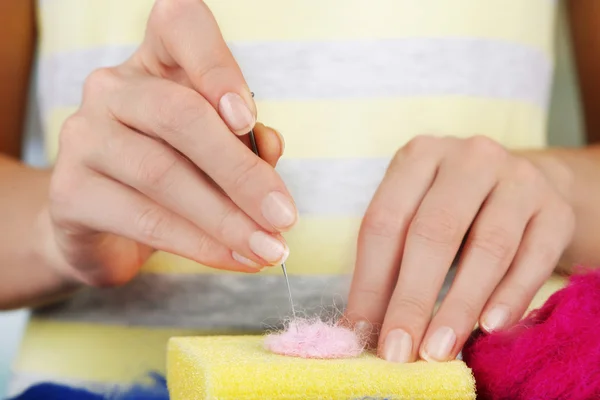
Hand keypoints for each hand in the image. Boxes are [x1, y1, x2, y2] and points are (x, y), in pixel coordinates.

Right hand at [39, 0, 295, 286]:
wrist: (104, 223)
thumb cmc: (174, 172)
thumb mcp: (216, 151)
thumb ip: (246, 144)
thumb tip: (271, 148)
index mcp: (156, 62)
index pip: (180, 25)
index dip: (217, 65)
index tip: (249, 118)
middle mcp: (112, 88)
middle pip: (180, 116)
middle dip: (242, 173)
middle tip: (283, 216)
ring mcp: (84, 137)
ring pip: (164, 174)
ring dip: (227, 219)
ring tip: (267, 247)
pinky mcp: (71, 192)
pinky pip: (145, 219)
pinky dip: (200, 244)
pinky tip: (234, 258)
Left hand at [345, 135, 574, 362]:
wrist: (517, 186)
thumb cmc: (451, 209)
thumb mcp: (412, 218)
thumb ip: (387, 267)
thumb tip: (360, 330)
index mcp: (418, 156)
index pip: (384, 222)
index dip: (369, 283)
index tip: (360, 332)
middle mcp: (469, 158)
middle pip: (434, 232)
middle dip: (412, 299)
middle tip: (398, 351)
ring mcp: (518, 178)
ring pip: (488, 246)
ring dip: (459, 306)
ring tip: (438, 349)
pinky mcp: (556, 208)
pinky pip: (534, 258)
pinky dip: (510, 297)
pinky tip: (489, 328)